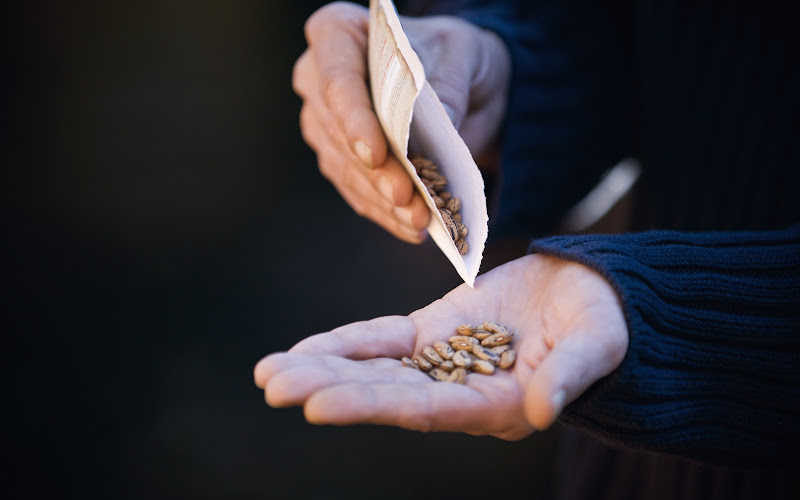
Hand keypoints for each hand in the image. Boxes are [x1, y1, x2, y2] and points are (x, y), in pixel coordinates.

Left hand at [254, 254, 627, 438]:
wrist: (596, 294)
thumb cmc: (607, 324)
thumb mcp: (598, 345)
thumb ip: (572, 375)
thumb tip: (547, 411)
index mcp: (496, 404)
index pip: (425, 409)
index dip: (371, 406)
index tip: (317, 405)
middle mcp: (460, 391)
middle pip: (385, 392)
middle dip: (328, 388)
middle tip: (272, 386)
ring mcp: (443, 360)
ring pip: (375, 368)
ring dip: (323, 369)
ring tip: (269, 374)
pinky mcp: (436, 331)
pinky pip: (384, 339)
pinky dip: (346, 343)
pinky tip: (305, 350)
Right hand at [293, 2, 510, 242]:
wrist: (464, 85)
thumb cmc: (455, 56)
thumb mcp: (464, 56)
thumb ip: (448, 87)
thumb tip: (433, 135)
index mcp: (338, 34)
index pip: (336, 74)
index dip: (353, 116)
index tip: (376, 153)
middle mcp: (318, 79)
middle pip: (337, 130)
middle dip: (374, 170)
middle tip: (406, 197)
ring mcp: (325, 124)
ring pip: (345, 168)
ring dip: (381, 199)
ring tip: (419, 219)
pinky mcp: (340, 161)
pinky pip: (356, 191)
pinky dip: (384, 212)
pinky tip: (411, 227)